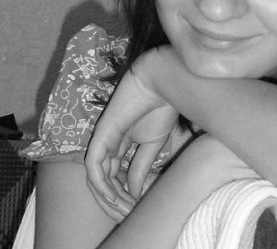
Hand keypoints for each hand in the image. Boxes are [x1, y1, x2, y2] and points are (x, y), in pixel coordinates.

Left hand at [85, 62, 178, 219]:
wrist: (160, 84)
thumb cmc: (160, 108)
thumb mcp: (153, 145)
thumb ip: (140, 168)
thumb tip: (134, 194)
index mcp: (123, 144)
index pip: (116, 176)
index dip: (125, 194)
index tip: (138, 207)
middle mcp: (110, 144)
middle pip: (104, 180)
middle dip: (115, 200)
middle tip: (129, 213)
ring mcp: (104, 141)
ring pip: (97, 178)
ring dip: (109, 198)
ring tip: (125, 210)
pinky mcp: (100, 137)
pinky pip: (94, 169)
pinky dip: (102, 186)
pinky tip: (115, 197)